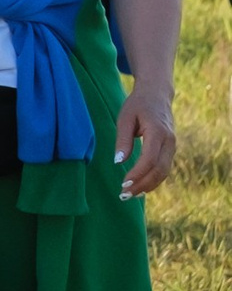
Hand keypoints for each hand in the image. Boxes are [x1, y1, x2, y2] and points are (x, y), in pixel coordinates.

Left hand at [118, 79, 176, 196]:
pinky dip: (154, 180)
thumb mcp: (125, 118)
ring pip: (164, 172)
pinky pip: (164, 168)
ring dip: (148, 186)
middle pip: (160, 170)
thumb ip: (123, 139)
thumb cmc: (138, 105)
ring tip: (130, 195)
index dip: (137, 174)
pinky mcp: (170, 149)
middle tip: (124, 195)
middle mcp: (169, 141)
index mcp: (158, 131)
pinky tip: (140, 187)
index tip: (123, 183)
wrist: (157, 94)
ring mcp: (173, 146)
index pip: (150, 159)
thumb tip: (119, 161)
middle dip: (142, 185)